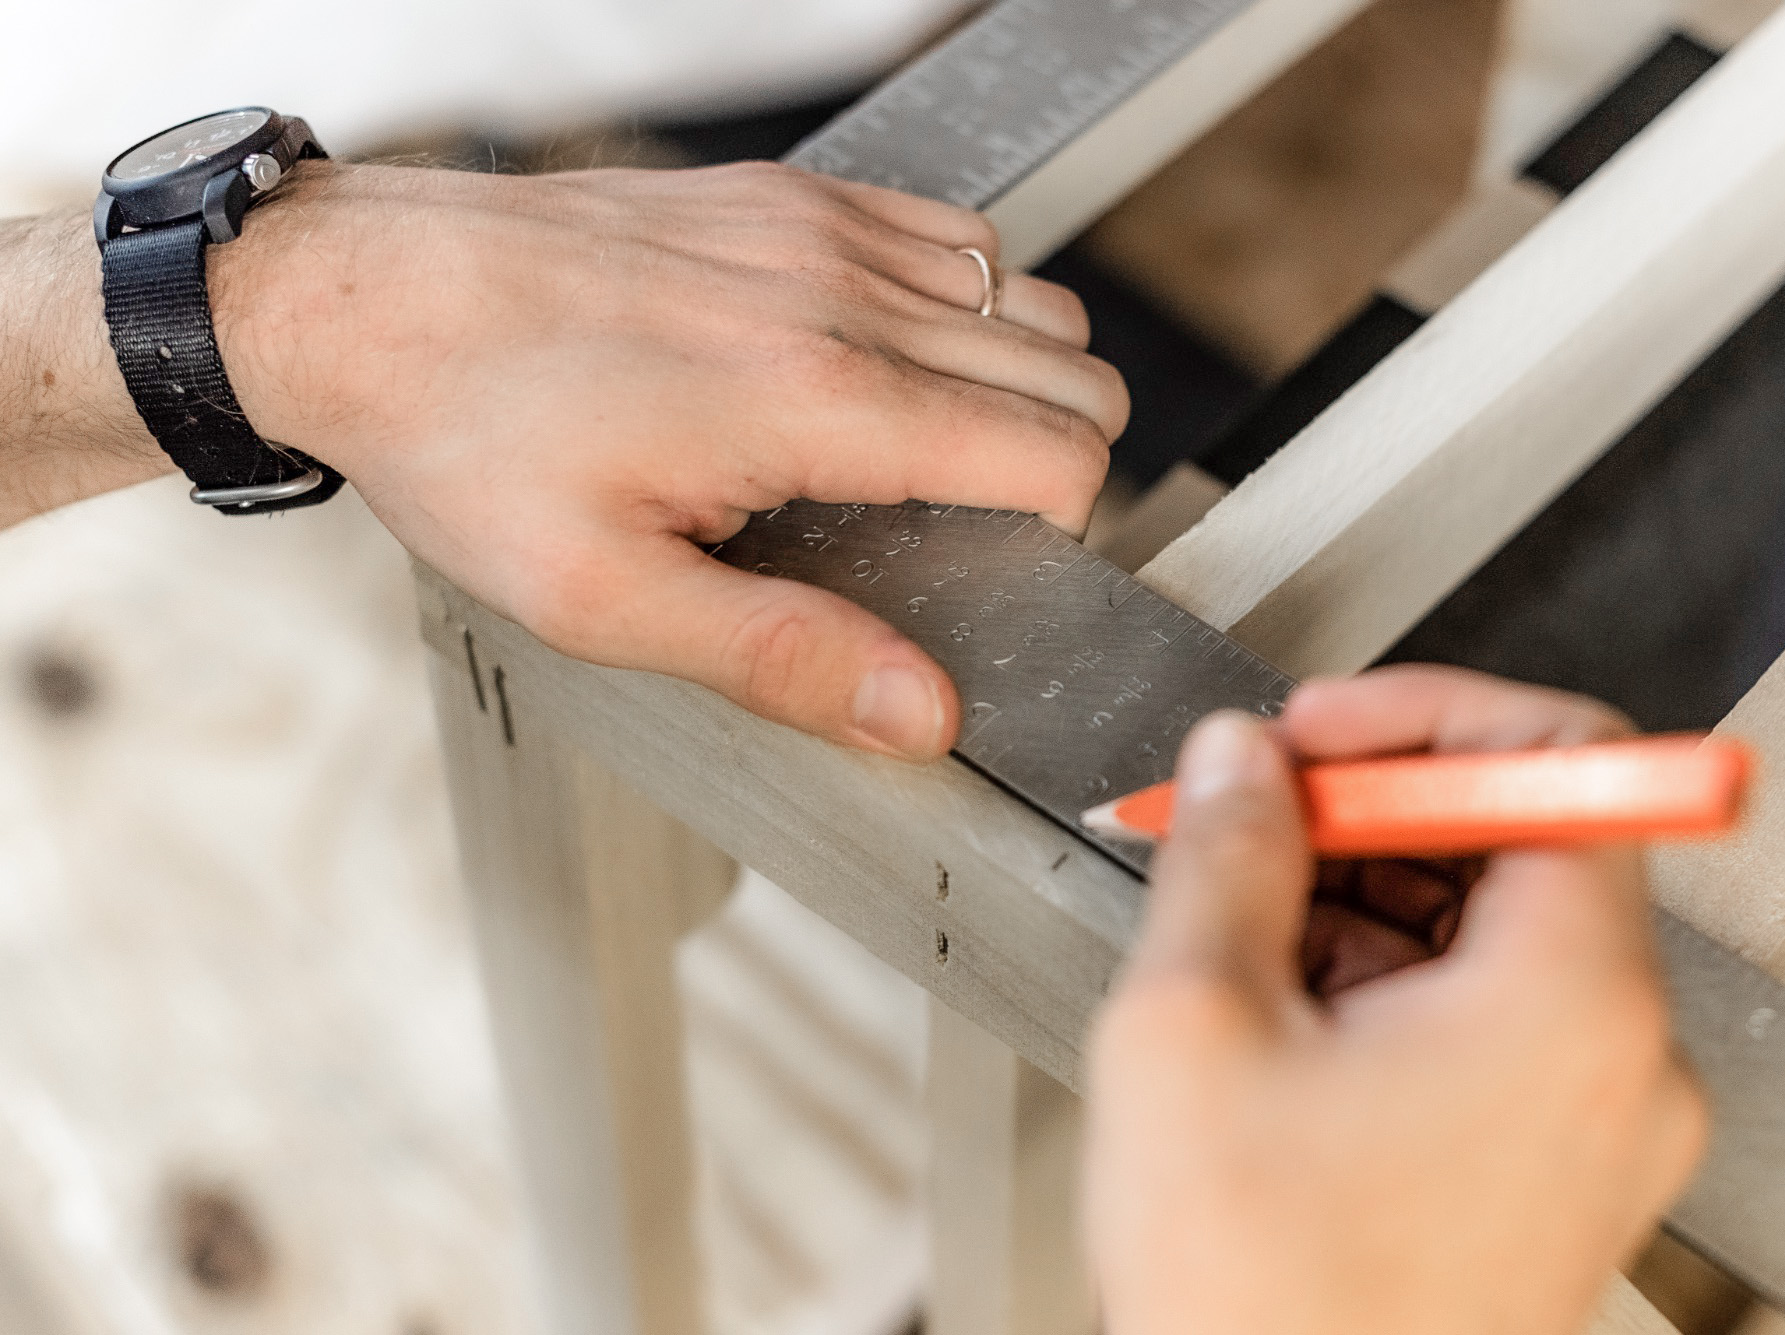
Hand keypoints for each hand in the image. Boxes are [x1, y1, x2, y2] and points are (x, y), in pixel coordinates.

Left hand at [206, 160, 1126, 758]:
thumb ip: (781, 657)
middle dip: (1058, 460)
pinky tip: (892, 362)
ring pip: (1028, 298)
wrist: (369, 297)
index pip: (1056, 450)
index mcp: (816, 400)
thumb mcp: (604, 598)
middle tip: (975, 523)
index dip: (1059, 527)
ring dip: (1019, 380)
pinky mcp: (786, 195)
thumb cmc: (469, 437)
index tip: (999, 564)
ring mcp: (818, 228)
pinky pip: (950, 235)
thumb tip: (922, 712)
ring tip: (936, 451)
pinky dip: (965, 303)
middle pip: (1071, 370)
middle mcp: (840, 294)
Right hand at [1085, 665, 1707, 1334]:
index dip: (1422, 715)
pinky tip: (1285, 1009)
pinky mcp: (1554, 1172)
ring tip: (1242, 932)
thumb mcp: (1195, 1026)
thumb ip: (1229, 853)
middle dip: (1371, 811)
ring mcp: (1597, 1123)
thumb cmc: (1265, 1300)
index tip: (1321, 732)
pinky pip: (1490, 1021)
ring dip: (1368, 900)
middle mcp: (1621, 1057)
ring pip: (1496, 934)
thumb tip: (1242, 763)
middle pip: (1524, 842)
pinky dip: (1392, 985)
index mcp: (1573, 997)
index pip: (1563, 757)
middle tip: (1252, 815)